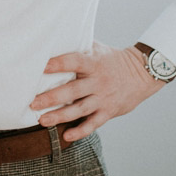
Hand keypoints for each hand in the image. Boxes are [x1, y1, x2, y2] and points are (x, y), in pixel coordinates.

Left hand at [30, 41, 159, 141]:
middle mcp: (98, 82)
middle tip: (33, 103)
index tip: (42, 66)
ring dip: (60, 116)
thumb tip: (55, 39)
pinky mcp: (108, 112)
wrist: (143, 74)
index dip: (59, 64)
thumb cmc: (113, 60)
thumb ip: (80, 47)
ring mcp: (103, 98)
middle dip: (52, 98)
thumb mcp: (99, 50)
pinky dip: (80, 131)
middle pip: (73, 90)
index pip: (75, 61)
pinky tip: (66, 136)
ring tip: (42, 121)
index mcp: (95, 64)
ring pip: (79, 109)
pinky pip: (93, 124)